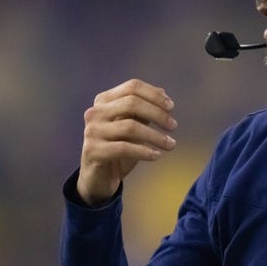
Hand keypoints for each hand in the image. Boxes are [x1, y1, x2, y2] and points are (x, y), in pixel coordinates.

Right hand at [77, 79, 176, 205]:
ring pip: (130, 127)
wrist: (98, 178)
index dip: (154, 95)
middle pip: (132, 103)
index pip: (132, 87)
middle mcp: (95, 112)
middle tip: (173, 126)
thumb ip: (143, 111)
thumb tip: (163, 93)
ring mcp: (92, 131)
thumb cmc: (118, 149)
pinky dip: (144, 151)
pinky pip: (124, 148)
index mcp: (104, 100)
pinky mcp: (93, 151)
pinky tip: (156, 155)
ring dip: (155, 136)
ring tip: (171, 145)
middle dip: (157, 114)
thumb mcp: (132, 127)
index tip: (171, 107)